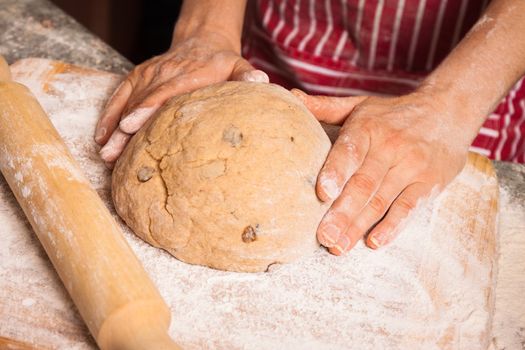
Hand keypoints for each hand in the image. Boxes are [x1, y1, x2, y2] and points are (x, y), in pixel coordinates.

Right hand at [94, 31, 267, 165]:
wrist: (202, 41)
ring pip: (128, 101)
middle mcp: (164, 73)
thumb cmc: (222, 62)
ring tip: (105, 153)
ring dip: (114, 128)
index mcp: (188, 75)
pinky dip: (109, 114)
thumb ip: (247, 76)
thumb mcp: (239, 66)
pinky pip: (119, 94)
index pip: (164, 93)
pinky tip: (101, 135)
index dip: (146, 110)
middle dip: (124, 129)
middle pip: (141, 102)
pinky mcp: (138, 76)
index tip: (131, 127)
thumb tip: (260, 81)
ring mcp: (149, 74)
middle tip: (112, 154)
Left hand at [292, 89, 470, 253]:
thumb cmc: (393, 113)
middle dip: (342, 213)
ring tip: (338, 246)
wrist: (449, 110)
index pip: (350, 151)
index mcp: (368, 127)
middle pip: (363, 184)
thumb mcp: (360, 105)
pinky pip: (409, 207)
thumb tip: (291, 98)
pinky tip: (374, 242)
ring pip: (381, 200)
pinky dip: (393, 226)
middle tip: (323, 236)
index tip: (322, 194)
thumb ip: (325, 107)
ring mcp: (411, 166)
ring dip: (359, 226)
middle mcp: (390, 147)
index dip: (336, 172)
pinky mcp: (429, 183)